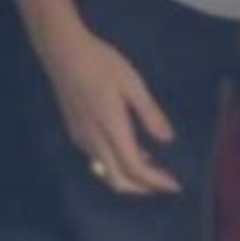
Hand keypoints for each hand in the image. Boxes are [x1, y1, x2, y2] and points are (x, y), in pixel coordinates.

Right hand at [40, 25, 178, 194]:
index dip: (155, 181)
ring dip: (131, 177)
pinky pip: (99, 159)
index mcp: (111, 128)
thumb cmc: (102, 63)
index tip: (175, 186)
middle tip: (167, 184)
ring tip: (156, 169)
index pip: (134, 168)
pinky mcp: (76, 131)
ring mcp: (82, 137)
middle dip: (144, 188)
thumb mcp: (134, 85)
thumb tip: (168, 140)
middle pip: (118, 179)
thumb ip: (150, 114)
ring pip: (106, 172)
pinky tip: (135, 151)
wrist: (63, 52)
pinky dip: (118, 164)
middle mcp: (93, 139)